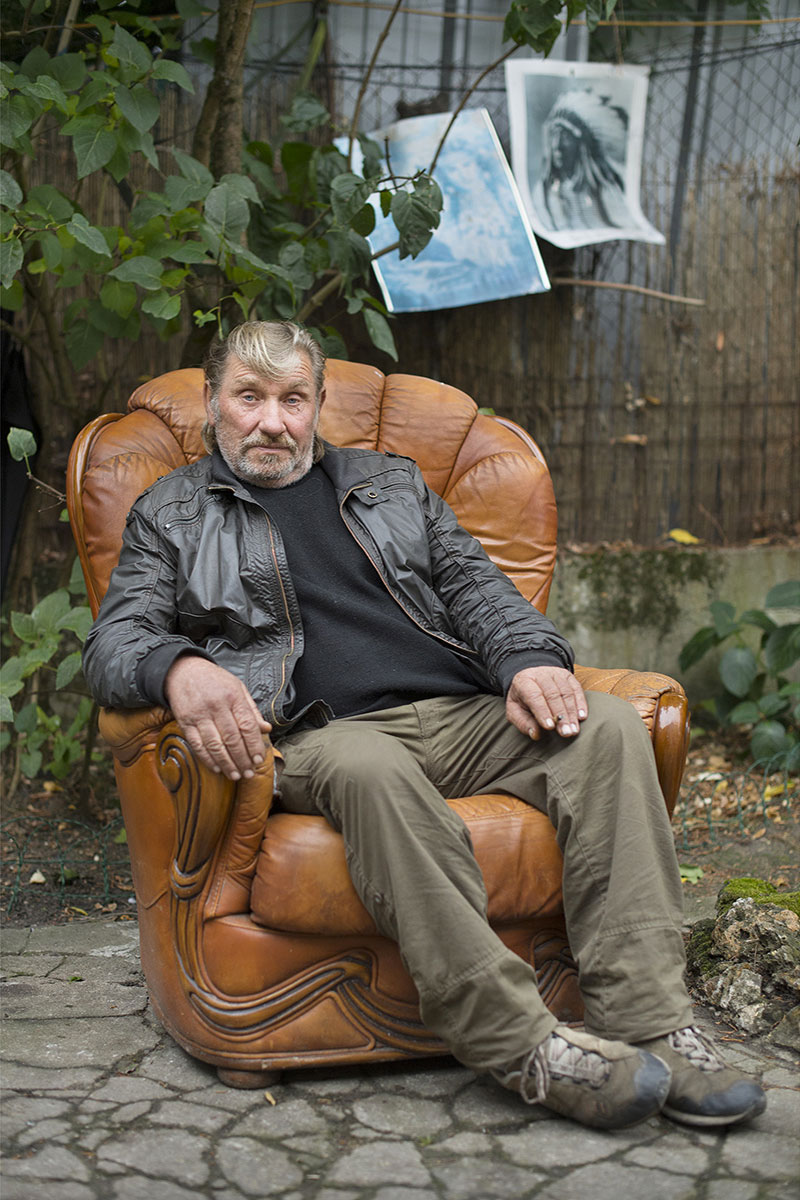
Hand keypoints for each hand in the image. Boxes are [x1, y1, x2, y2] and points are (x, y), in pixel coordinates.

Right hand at [165, 655, 270, 780]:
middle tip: (249, 773)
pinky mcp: (185, 722)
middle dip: (242, 759)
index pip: (247, 726)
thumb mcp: (238, 687)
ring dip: (227, 763)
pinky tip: (217, 768)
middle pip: (232, 739)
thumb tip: (266, 729)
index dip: (254, 745)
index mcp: (233, 697)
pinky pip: (197, 745)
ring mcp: (199, 715)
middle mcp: (217, 706)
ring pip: (215, 745)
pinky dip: (207, 759)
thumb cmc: (214, 680)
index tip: (259, 759)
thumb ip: (252, 710)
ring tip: (235, 775)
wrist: (183, 671)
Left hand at [506, 666, 587, 740]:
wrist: (531, 679)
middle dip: (561, 715)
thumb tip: (536, 734)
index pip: (534, 696)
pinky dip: (580, 703)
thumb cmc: (522, 699)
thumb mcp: (515, 710)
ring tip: (574, 730)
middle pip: (553, 695)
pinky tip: (582, 717)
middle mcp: (540, 674)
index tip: (550, 727)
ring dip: (571, 713)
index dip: (542, 712)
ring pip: (566, 692)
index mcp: (523, 681)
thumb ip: (523, 722)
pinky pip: (576, 689)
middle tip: (566, 733)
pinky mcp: (568, 676)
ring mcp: (555, 673)